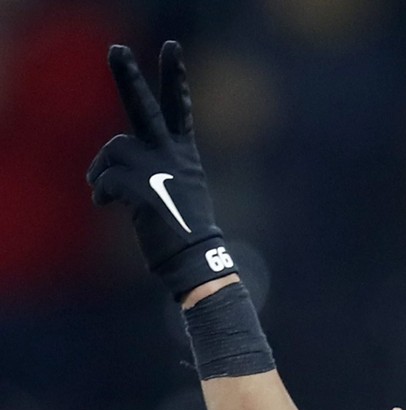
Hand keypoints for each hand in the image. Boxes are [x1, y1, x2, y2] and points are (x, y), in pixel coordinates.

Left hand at [86, 42, 236, 298]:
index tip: (171, 47)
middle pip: (145, 107)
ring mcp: (158, 171)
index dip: (175, 78)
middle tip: (116, 49)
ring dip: (101, 169)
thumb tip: (112, 166)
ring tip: (105, 193)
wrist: (197, 259)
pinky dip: (101, 193)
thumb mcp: (172, 191)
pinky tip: (108, 207)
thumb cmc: (184, 231)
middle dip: (129, 77)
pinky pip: (105, 180)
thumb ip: (151, 169)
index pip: (178, 109)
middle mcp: (172, 156)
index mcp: (183, 155)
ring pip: (114, 148)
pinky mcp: (144, 191)